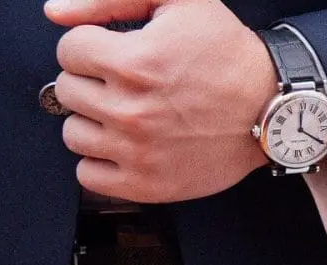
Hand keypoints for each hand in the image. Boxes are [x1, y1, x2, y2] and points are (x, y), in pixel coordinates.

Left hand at [44, 0, 276, 202]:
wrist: (272, 109)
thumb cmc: (228, 53)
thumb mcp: (181, 1)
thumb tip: (55, 13)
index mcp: (135, 63)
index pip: (68, 50)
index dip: (93, 45)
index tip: (119, 52)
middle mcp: (132, 110)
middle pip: (67, 91)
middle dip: (93, 81)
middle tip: (128, 82)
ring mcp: (137, 152)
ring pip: (73, 134)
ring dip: (95, 121)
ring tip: (130, 112)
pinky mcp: (145, 185)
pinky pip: (88, 176)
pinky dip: (103, 160)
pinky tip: (130, 144)